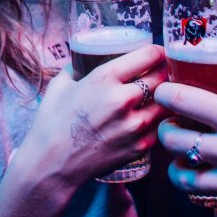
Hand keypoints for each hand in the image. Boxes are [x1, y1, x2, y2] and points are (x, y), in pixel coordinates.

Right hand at [21, 45, 167, 187]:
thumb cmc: (51, 123)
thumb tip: (84, 59)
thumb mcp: (60, 85)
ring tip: (156, 96)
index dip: (157, 52)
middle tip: (159, 72)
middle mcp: (124, 99)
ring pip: (165, 102)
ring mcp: (134, 125)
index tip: (157, 54)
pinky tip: (148, 117)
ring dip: (163, 97)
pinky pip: (160, 126)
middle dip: (163, 72)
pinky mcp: (140, 146)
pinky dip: (157, 120)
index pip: (150, 55)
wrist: (51, 165)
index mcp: (105, 78)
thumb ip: (76, 68)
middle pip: (162, 77)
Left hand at [155, 75, 216, 216]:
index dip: (164, 94)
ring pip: (184, 182)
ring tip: (188, 165)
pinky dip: (216, 205)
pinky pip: (215, 212)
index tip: (162, 93)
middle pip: (172, 142)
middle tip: (172, 131)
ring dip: (182, 172)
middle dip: (167, 134)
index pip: (180, 100)